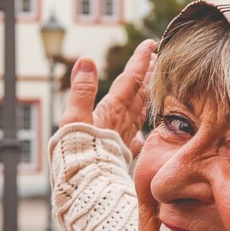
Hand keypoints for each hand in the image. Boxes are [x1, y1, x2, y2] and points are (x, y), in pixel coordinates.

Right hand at [63, 39, 155, 155]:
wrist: (85, 186)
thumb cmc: (77, 153)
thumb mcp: (74, 118)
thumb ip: (81, 90)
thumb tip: (87, 60)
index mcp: (113, 109)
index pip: (131, 79)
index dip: (140, 60)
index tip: (151, 44)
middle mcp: (123, 121)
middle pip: (140, 92)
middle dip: (147, 73)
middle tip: (155, 57)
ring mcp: (124, 137)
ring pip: (140, 111)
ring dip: (145, 94)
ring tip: (150, 83)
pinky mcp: (122, 152)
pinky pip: (136, 135)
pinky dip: (139, 128)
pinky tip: (141, 132)